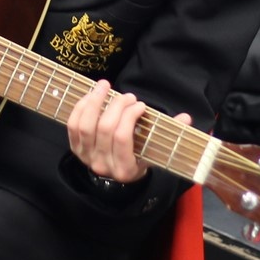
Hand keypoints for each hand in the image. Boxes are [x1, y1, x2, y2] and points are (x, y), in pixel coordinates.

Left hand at [66, 79, 191, 183]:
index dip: (129, 116)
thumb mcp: (156, 150)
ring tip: (105, 85)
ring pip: (85, 125)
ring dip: (95, 101)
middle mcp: (102, 165)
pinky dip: (81, 107)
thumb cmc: (140, 157)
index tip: (140, 105)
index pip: (122, 138)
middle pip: (104, 128)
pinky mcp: (75, 149)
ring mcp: (86, 157)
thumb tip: (186, 118)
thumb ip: (171, 134)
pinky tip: (92, 95)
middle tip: (128, 96)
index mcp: (124, 169)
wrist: (118, 174)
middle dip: (117, 106)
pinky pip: (73, 125)